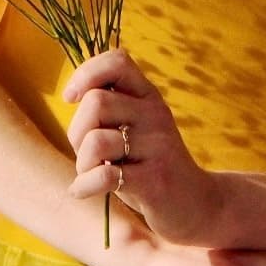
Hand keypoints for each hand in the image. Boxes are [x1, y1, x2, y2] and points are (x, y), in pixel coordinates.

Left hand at [62, 48, 220, 243]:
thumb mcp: (136, 127)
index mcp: (148, 96)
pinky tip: (83, 190)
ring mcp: (158, 146)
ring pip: (95, 140)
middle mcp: (155, 114)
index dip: (86, 73)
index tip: (71, 97)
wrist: (195, 204)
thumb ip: (109, 108)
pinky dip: (84, 186)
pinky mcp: (154, 180)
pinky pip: (104, 175)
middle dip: (76, 131)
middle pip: (96, 102)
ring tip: (92, 174)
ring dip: (82, 163)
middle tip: (86, 154)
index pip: (117, 60)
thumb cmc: (150, 164)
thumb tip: (71, 93)